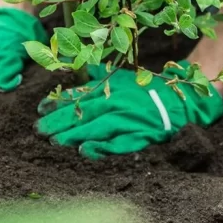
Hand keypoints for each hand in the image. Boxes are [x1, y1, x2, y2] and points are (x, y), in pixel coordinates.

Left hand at [35, 61, 222, 158]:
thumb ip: (101, 75)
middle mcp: (118, 102)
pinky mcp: (141, 135)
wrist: (183, 101)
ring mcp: (129, 119)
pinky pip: (119, 143)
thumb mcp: (124, 77)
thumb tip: (78, 72)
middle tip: (38, 131)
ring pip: (96, 127)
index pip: (80, 95)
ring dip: (74, 135)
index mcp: (112, 88)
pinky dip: (103, 147)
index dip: (59, 103)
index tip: (39, 110)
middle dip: (59, 122)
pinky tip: (86, 151)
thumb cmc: (149, 90)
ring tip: (54, 142)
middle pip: (83, 113)